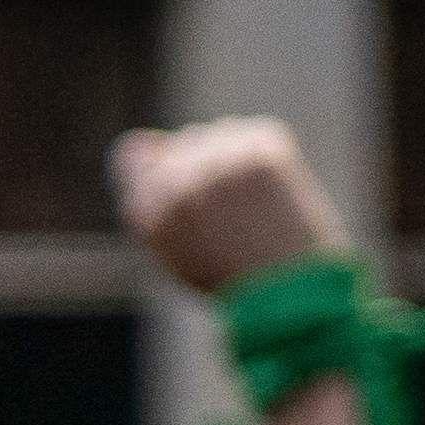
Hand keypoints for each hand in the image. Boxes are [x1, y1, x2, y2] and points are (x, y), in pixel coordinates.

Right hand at [110, 117, 352, 299]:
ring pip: (217, 133)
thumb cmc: (226, 274)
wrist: (289, 290)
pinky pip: (252, 135)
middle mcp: (177, 182)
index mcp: (146, 209)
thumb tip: (141, 140)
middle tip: (232, 209)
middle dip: (201, 165)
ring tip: (252, 203)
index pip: (134, 156)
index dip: (163, 173)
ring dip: (230, 157)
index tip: (191, 197)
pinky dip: (262, 156)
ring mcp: (219, 162)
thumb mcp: (170, 245)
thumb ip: (147, 196)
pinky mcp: (259, 150)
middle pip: (182, 142)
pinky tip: (272, 191)